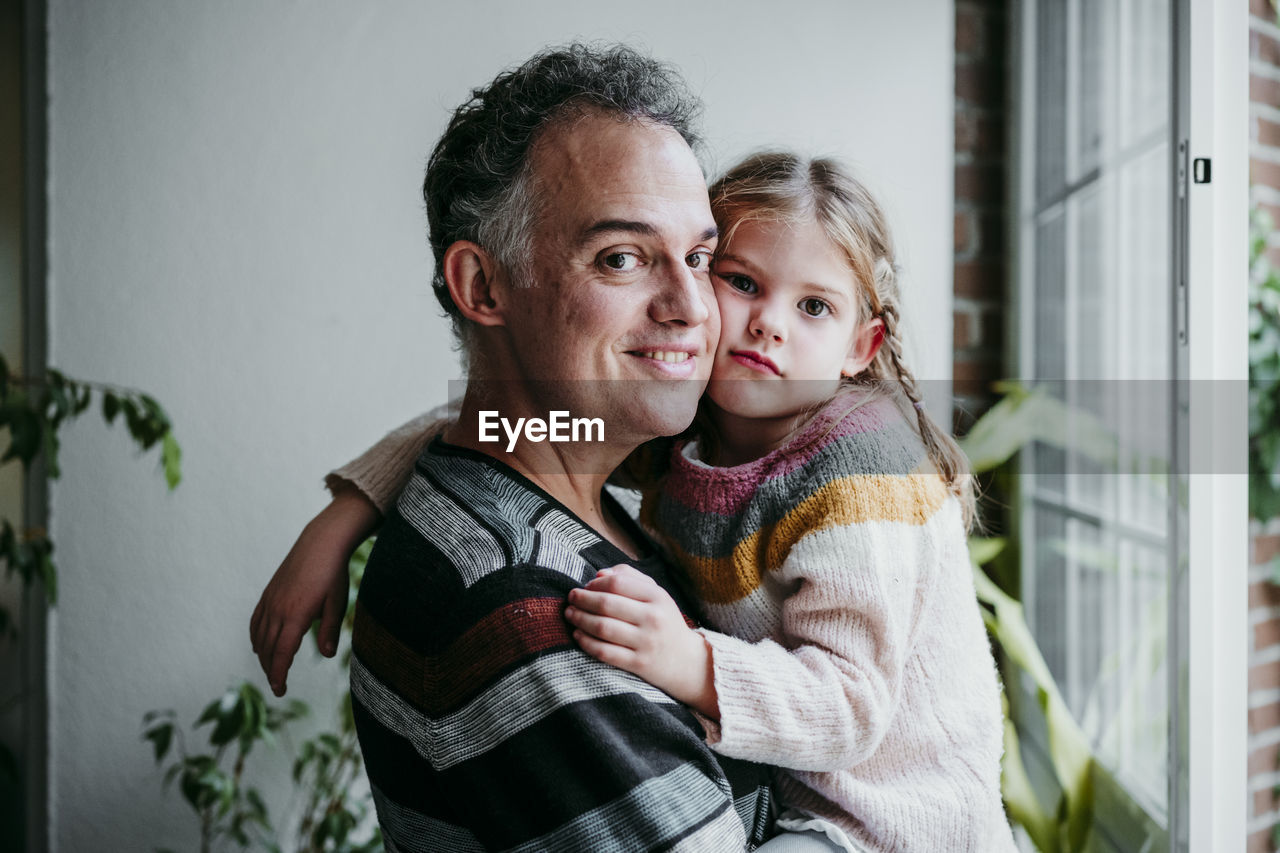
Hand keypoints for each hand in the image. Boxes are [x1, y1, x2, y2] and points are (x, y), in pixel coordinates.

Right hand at [249, 485, 379, 695]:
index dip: (279, 674)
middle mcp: (278, 610)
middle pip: (268, 649)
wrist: (320, 543)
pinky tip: (260, 646)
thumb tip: (327, 655)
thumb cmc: (333, 574)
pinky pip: (256, 621)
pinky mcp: (268, 593)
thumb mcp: (337, 604)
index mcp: (296, 615)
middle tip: (278, 687)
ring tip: (271, 670)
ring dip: (263, 656)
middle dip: (271, 670)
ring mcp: (270, 600)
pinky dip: (256, 637)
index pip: (282, 653)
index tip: (280, 690)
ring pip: (259, 636)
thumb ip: (330, 630)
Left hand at [564, 565, 717, 718]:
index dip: (596, 584)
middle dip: (582, 599)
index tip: (585, 586)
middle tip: (571, 598)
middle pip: (607, 604)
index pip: (618, 583)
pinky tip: (578, 634)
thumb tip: (599, 574)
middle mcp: (653, 618)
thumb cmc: (665, 622)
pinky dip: (586, 642)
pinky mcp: (638, 664)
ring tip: (570, 614)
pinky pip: (604, 651)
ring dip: (580, 619)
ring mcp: (646, 642)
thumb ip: (630, 578)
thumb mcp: (656, 595)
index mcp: (658, 597)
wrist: (687, 662)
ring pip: (602, 627)